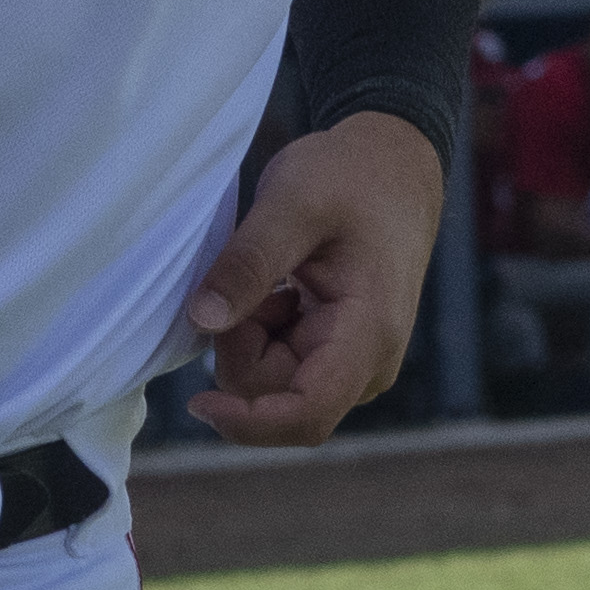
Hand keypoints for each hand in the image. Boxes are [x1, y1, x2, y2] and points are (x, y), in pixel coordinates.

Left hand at [182, 112, 442, 446]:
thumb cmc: (350, 177)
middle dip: (240, 346)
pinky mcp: (336, 355)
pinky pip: (277, 364)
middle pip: (274, 395)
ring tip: (274, 276)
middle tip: (249, 277)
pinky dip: (260, 330)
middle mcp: (367, 364)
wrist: (393, 168)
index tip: (196, 401)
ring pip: (270, 381)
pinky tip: (281, 287)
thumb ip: (248, 262)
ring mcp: (353, 364)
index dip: (248, 421)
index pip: (307, 414)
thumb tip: (202, 320)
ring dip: (250, 335)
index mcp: (367, 334)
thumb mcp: (292, 202)